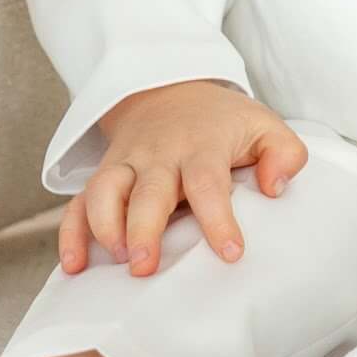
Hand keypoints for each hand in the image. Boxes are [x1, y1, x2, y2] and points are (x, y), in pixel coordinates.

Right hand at [57, 79, 308, 278]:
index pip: (208, 182)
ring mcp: (126, 164)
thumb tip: (276, 187)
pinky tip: (74, 265)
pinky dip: (71, 233)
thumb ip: (284, 154)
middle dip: (143, 229)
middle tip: (145, 267)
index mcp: (201, 146)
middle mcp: (159, 155)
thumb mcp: (263, 126)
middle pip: (147, 192)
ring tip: (116, 261)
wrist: (169, 90)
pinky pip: (79, 203)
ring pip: (104, 191)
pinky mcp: (104, 176)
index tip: (231, 253)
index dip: (218, 218)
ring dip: (104, 226)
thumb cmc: (221, 122)